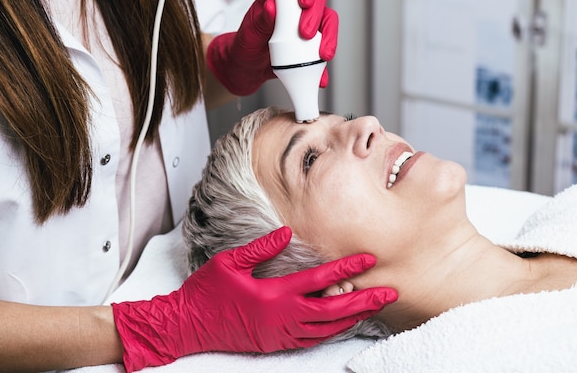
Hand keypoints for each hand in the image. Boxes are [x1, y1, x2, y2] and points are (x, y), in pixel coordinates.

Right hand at [112, 227, 396, 371]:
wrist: (187, 326)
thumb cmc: (206, 292)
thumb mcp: (230, 262)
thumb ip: (261, 247)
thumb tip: (286, 233)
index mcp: (273, 295)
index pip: (319, 280)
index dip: (346, 268)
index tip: (367, 258)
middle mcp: (282, 317)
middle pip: (333, 311)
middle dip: (364, 301)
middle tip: (389, 292)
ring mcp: (281, 333)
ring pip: (327, 329)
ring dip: (353, 318)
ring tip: (374, 306)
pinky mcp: (276, 343)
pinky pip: (313, 340)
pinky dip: (334, 331)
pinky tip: (344, 323)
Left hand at [206, 0, 338, 94]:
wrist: (247, 69)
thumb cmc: (246, 47)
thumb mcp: (248, 35)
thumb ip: (260, 22)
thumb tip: (271, 7)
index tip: (304, 1)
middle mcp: (295, 8)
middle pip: (318, 0)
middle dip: (316, 16)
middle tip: (305, 34)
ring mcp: (306, 24)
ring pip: (327, 22)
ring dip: (329, 37)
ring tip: (322, 55)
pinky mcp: (312, 44)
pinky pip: (326, 47)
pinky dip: (325, 64)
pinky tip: (321, 75)